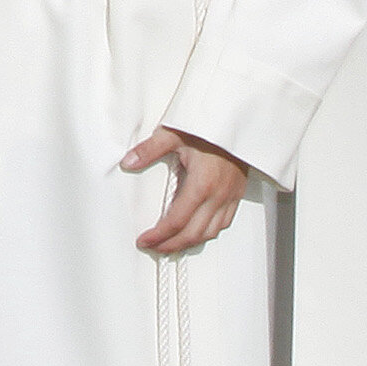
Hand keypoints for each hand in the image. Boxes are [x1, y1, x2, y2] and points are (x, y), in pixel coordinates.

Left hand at [124, 126, 251, 254]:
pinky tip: (196, 230)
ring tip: (171, 244)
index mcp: (202, 184)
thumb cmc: (208, 125)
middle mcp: (218, 195)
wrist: (238, 118)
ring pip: (210, 233)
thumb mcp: (174, 134)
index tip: (144, 240)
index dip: (159, 236)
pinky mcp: (237, 193)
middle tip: (153, 247)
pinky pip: (224, 222)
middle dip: (170, 245)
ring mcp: (230, 196)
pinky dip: (208, 232)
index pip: (176, 221)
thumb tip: (128, 163)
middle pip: (193, 234)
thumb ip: (150, 150)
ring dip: (189, 242)